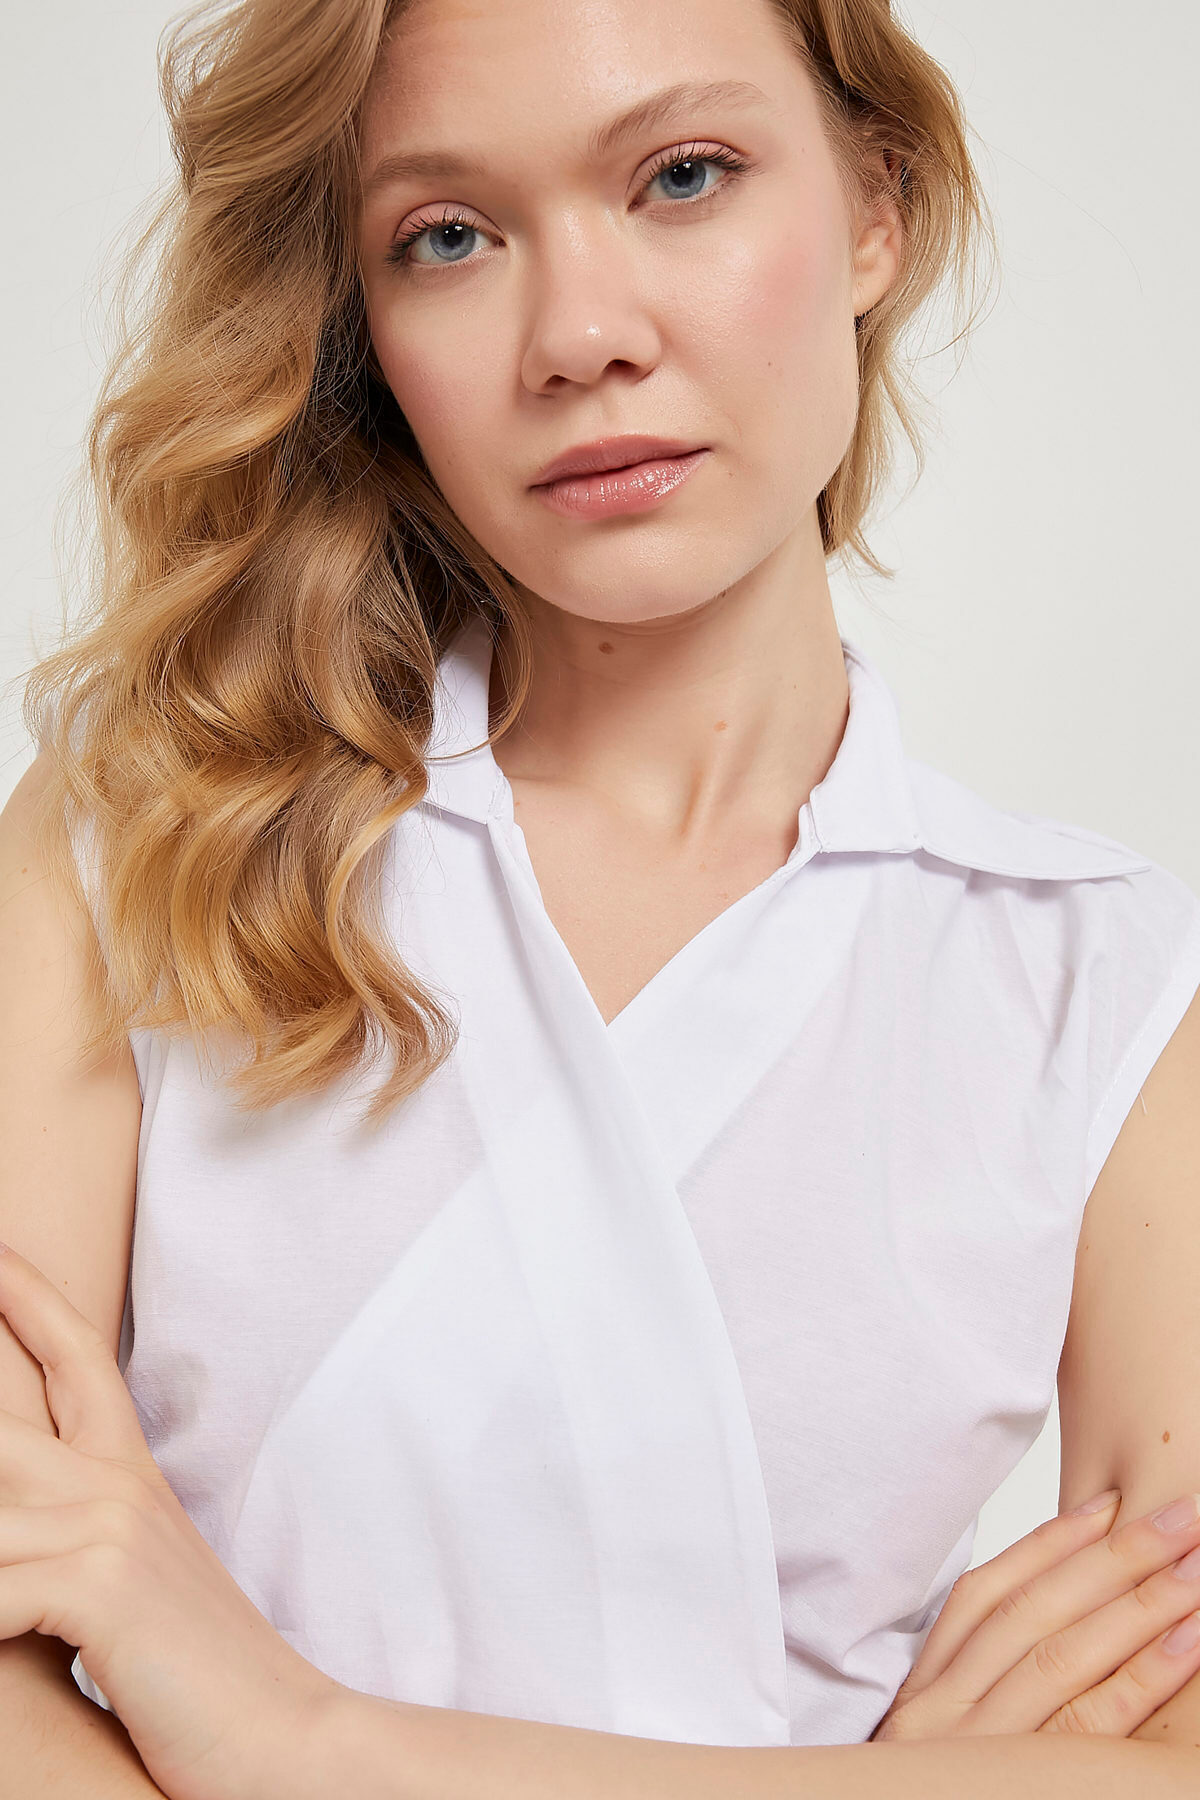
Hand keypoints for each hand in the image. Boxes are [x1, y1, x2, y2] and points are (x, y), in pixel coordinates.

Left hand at [0, 1242, 336, 1799]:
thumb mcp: (130, 1584)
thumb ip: (71, 1538)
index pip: (73, 1357)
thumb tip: (18, 1531)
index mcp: (128, 1476)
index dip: (26, 1293)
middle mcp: (115, 1485)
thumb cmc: (196, 1678)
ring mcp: (109, 1529)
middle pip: (0, 1408)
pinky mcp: (100, 1588)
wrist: (283, 1744)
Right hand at [871, 1489, 1199, 1740]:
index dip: (1049, 1546)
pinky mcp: (1022, 1787)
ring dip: (1141, 1608)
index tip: (1107, 1504)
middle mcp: (944, 1718)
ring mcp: (983, 1756)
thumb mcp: (927, 1751)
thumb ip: (970, 1693)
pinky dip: (1143, 1679)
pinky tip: (1189, 1645)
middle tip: (1182, 1518)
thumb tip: (1049, 1626)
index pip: (985, 1598)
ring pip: (1065, 1661)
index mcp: (921, 1696)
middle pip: (1035, 1618)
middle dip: (1114, 1561)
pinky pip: (1092, 1729)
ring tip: (1198, 1571)